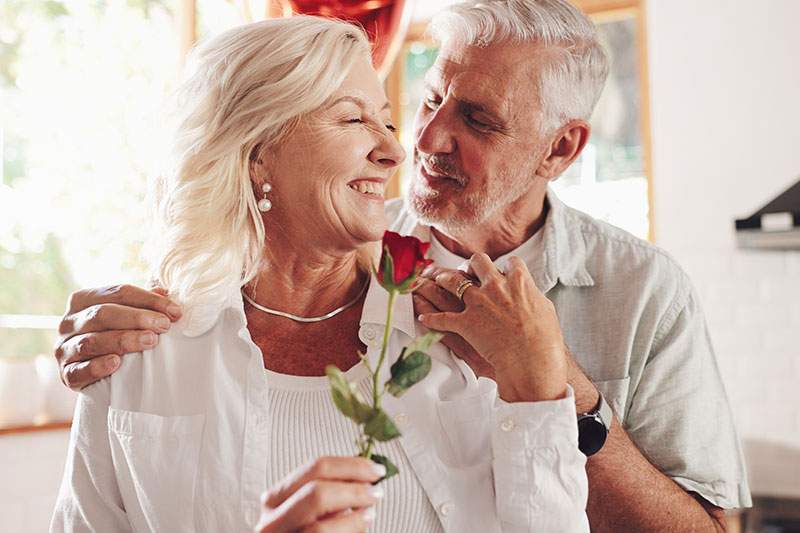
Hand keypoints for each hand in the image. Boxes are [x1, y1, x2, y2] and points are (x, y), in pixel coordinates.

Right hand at [55, 285, 181, 389]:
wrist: (94, 373)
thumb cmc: (114, 335)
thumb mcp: (127, 316)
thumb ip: (143, 303)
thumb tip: (165, 292)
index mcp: (83, 300)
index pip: (118, 292)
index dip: (149, 300)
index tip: (175, 312)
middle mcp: (69, 322)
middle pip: (103, 314)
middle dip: (137, 318)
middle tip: (163, 326)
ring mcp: (64, 348)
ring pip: (92, 341)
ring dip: (123, 340)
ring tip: (150, 341)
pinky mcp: (66, 374)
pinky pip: (79, 370)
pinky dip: (98, 366)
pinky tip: (117, 363)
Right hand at [255, 456, 384, 532]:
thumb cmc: (308, 530)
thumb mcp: (311, 510)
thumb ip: (331, 492)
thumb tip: (366, 475)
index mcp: (275, 499)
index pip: (315, 468)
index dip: (351, 466)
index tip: (375, 470)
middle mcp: (271, 521)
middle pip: (316, 493)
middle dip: (354, 490)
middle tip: (376, 492)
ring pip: (319, 526)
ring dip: (353, 518)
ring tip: (370, 512)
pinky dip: (349, 528)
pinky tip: (362, 525)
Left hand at [417, 254, 566, 401]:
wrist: (532, 360)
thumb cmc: (545, 340)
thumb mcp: (546, 310)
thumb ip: (533, 297)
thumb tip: (530, 293)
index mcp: (519, 281)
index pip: (511, 263)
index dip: (505, 267)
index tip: (502, 271)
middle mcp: (495, 287)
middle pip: (478, 262)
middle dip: (471, 264)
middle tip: (466, 269)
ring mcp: (478, 303)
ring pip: (453, 281)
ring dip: (443, 278)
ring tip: (436, 279)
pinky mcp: (466, 323)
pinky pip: (442, 319)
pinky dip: (431, 318)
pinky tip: (425, 318)